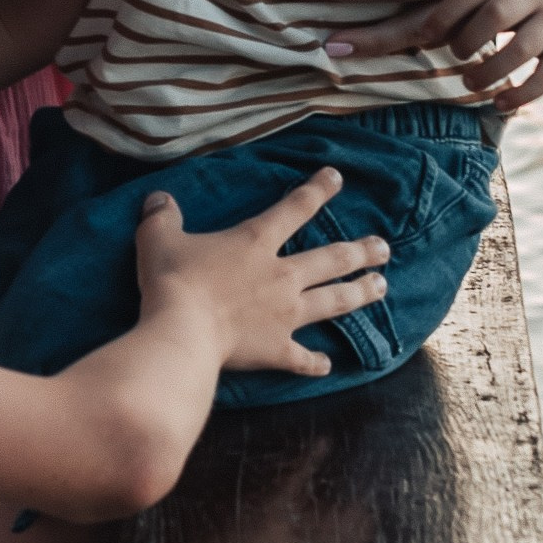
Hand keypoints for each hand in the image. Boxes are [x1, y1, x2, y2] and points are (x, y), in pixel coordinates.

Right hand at [135, 168, 391, 378]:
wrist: (182, 332)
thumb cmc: (171, 280)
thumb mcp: (158, 238)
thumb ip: (162, 216)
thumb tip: (159, 198)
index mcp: (256, 242)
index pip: (294, 208)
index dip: (318, 190)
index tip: (337, 178)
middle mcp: (281, 276)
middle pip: (332, 259)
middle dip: (361, 251)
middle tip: (384, 248)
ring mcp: (285, 315)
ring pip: (333, 301)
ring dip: (360, 293)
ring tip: (381, 287)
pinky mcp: (277, 349)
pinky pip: (303, 357)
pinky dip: (316, 362)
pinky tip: (327, 364)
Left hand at [392, 0, 542, 111]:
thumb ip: (464, 1)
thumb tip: (422, 36)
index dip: (443, 16)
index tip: (425, 36)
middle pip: (496, 16)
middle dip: (467, 41)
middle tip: (456, 55)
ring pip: (522, 48)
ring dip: (490, 72)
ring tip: (470, 82)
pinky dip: (522, 95)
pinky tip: (499, 104)